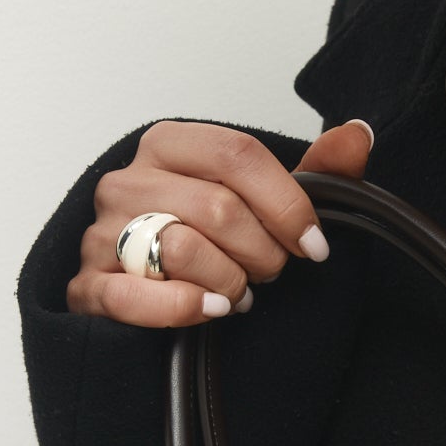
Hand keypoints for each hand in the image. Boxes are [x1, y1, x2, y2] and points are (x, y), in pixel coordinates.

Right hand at [65, 114, 373, 326]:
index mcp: (169, 146)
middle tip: (270, 274)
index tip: (314, 245)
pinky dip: (183, 307)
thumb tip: (357, 133)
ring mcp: (101, 232)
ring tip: (237, 294)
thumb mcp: (267, 210)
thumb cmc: (213, 251)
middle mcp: (128, 181)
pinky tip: (212, 311)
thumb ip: (313, 176)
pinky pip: (134, 295)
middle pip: (219, 207)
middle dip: (263, 253)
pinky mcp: (87, 286)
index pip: (237, 154)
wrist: (151, 308)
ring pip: (183, 248)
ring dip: (229, 282)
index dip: (287, 203)